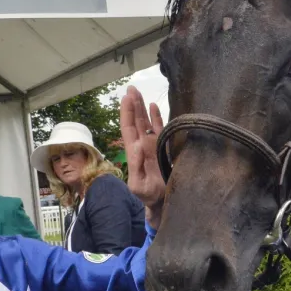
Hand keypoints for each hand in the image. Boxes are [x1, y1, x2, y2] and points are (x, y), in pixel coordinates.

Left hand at [120, 86, 165, 226]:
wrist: (162, 202)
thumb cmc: (148, 197)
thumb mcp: (138, 187)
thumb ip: (135, 169)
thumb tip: (136, 147)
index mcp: (134, 153)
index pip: (128, 129)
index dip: (127, 113)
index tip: (126, 98)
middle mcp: (142, 146)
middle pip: (135, 121)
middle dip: (133, 105)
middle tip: (132, 88)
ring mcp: (152, 145)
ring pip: (146, 122)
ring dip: (142, 107)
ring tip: (139, 92)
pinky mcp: (163, 148)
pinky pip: (159, 129)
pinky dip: (156, 117)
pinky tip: (154, 106)